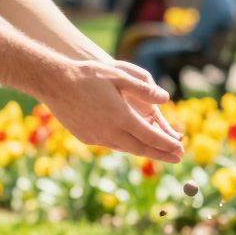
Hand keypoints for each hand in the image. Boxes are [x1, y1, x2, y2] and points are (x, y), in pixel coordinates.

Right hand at [39, 56, 182, 161]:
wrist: (54, 83)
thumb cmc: (88, 75)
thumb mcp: (119, 75)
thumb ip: (144, 89)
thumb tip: (166, 99)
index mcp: (121, 117)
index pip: (150, 136)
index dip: (167, 144)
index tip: (181, 150)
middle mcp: (109, 132)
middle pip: (141, 148)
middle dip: (161, 154)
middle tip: (178, 159)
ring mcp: (96, 137)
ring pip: (126, 148)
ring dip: (144, 151)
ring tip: (159, 153)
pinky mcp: (87, 138)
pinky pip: (112, 144)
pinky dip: (126, 146)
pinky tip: (132, 144)